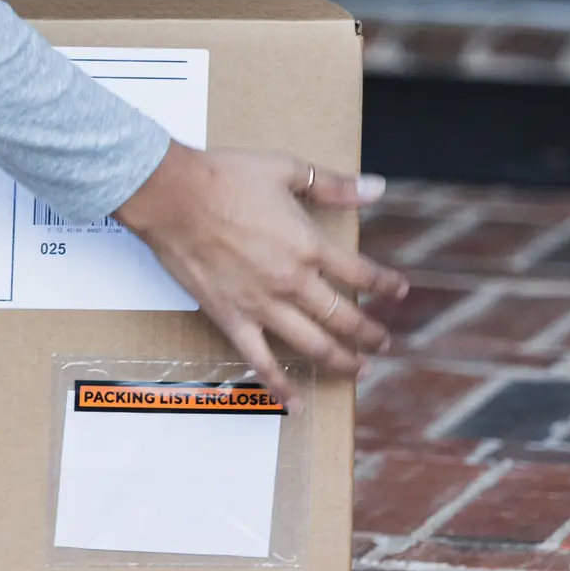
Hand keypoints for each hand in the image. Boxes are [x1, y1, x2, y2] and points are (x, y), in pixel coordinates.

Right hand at [114, 144, 407, 405]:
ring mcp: (261, 305)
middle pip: (343, 317)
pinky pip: (259, 361)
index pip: (361, 273)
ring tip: (358, 369)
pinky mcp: (231, 318)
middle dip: (370, 333)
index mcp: (308, 245)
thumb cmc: (223, 177)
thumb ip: (333, 186)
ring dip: (341, 361)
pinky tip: (296, 401)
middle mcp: (291, 281)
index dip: (385, 284)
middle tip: (383, 341)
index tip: (398, 291)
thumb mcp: (285, 169)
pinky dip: (280, 385)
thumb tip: (376, 188)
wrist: (171, 196)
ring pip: (313, 345)